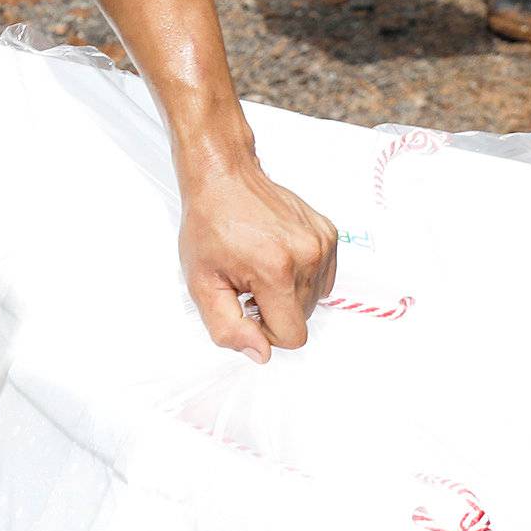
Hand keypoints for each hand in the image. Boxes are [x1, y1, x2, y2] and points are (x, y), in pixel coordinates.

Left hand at [180, 160, 337, 363]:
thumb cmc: (210, 225)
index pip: (293, 336)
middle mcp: (307, 255)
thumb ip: (228, 329)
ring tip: (261, 267)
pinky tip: (277, 257)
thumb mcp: (202, 285)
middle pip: (303, 318)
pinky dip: (302, 276)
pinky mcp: (328, 233)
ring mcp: (322, 242)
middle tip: (248, 283)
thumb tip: (262, 354)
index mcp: (276, 271)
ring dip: (289, 293)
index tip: (246, 307)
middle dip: (275, 310)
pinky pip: (323, 277)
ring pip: (314, 299)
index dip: (265, 332)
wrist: (224, 177)